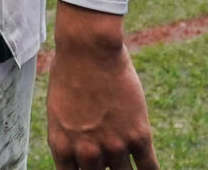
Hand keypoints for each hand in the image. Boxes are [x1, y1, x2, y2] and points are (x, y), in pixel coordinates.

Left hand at [47, 3, 157, 168]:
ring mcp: (113, 147)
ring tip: (128, 157)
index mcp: (62, 146)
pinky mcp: (138, 137)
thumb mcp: (58, 111)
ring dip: (126, 169)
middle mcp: (86, 152)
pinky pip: (149, 169)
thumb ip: (71, 138)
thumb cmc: (69, 72)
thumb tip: (83, 155)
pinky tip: (148, 169)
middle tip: (111, 161)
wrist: (88, 49)